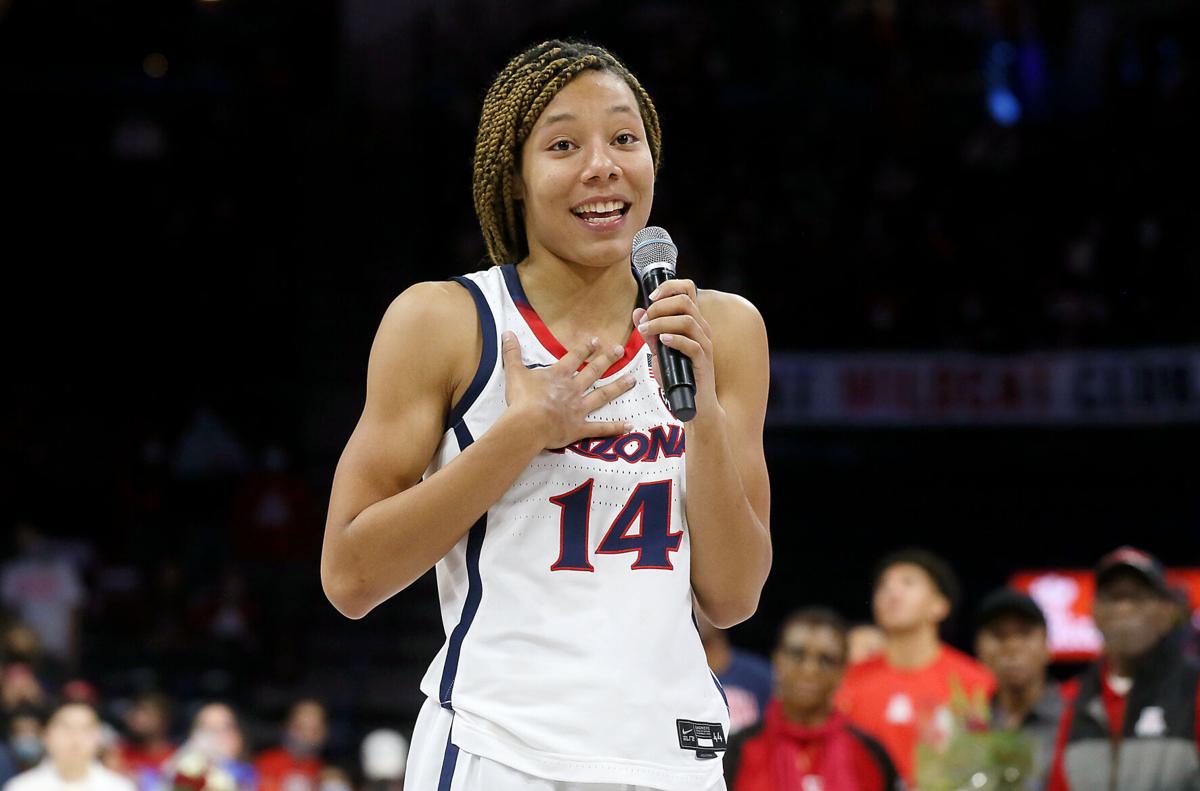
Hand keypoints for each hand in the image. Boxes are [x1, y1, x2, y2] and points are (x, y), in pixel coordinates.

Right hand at [501, 332, 637, 448]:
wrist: (529, 423)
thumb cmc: (522, 398)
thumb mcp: (514, 372)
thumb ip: (512, 353)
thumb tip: (507, 333)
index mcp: (559, 375)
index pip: (575, 357)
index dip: (585, 348)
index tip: (596, 340)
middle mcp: (573, 389)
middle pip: (594, 372)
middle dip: (607, 360)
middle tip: (620, 351)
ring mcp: (579, 408)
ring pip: (603, 395)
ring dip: (618, 387)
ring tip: (632, 380)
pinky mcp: (580, 427)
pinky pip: (600, 428)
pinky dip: (615, 428)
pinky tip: (629, 425)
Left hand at [633, 278, 719, 419]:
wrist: (693, 404)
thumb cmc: (678, 377)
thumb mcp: (659, 351)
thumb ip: (649, 332)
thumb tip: (637, 312)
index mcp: (693, 321)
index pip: (688, 289)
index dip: (669, 287)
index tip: (651, 296)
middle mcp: (702, 328)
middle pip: (685, 301)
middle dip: (659, 307)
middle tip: (644, 321)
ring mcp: (705, 344)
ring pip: (687, 320)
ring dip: (662, 322)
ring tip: (647, 332)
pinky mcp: (704, 361)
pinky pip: (693, 345)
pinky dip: (675, 340)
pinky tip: (662, 342)